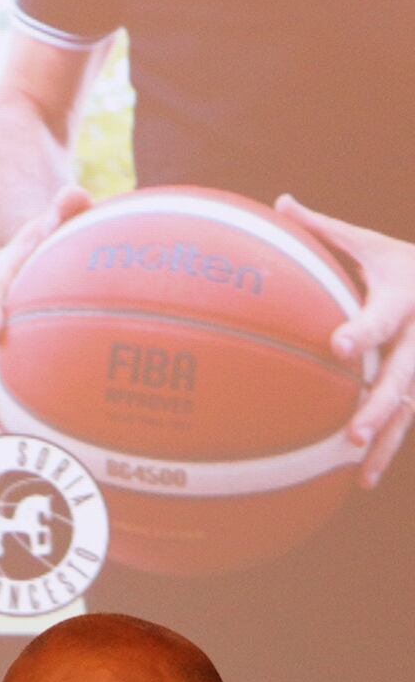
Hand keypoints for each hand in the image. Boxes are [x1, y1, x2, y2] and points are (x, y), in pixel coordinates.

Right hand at [0, 184, 93, 430]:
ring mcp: (0, 329)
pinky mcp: (13, 346)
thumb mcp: (60, 216)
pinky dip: (11, 401)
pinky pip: (9, 375)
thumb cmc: (57, 232)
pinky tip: (18, 429)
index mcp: (0, 274)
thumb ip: (65, 207)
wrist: (42, 247)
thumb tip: (72, 193)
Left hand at [277, 194, 414, 487]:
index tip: (339, 346)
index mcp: (404, 295)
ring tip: (358, 471)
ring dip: (386, 440)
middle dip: (378, 404)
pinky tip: (359, 480)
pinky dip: (387, 450)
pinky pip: (407, 422)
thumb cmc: (403, 262)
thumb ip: (326, 230)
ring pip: (408, 408)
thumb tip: (280, 202)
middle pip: (401, 375)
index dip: (364, 330)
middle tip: (352, 432)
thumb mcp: (372, 243)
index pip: (381, 316)